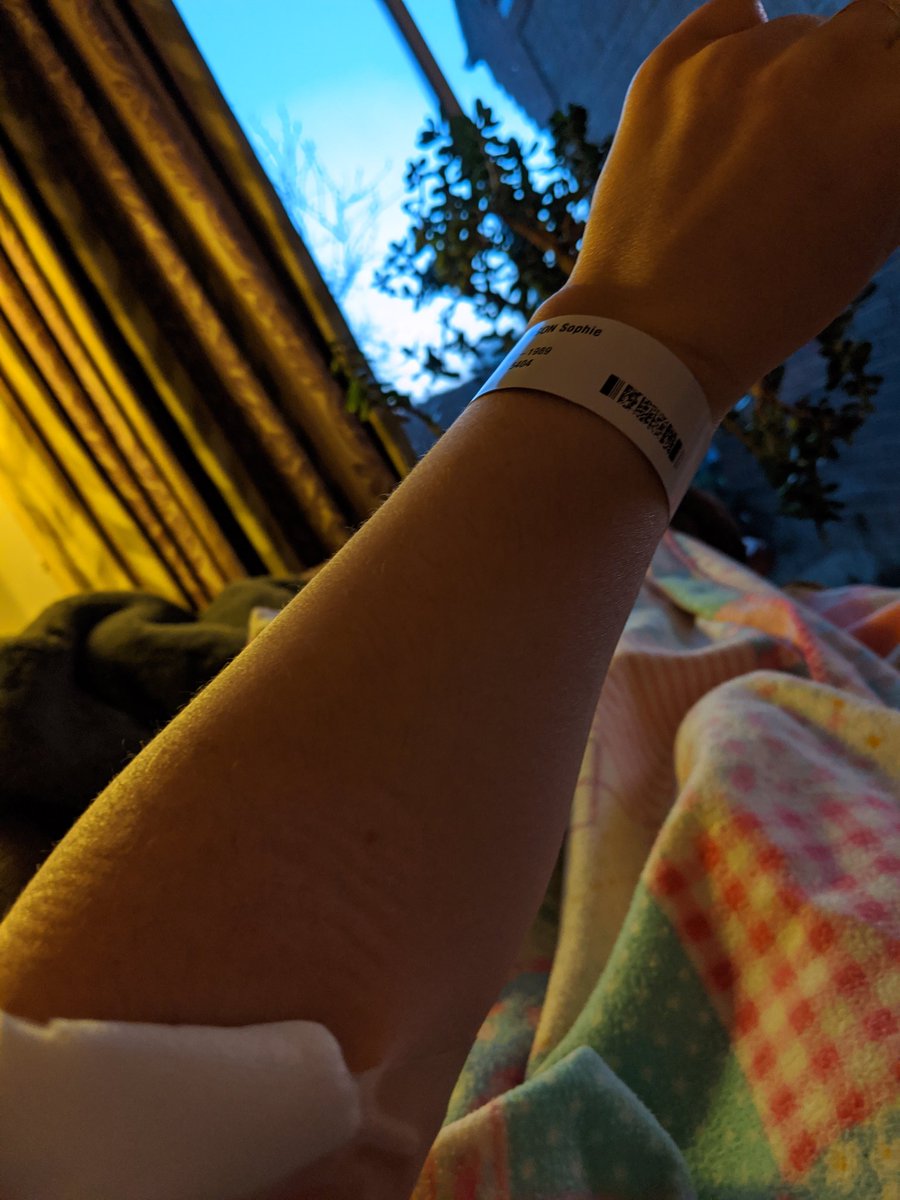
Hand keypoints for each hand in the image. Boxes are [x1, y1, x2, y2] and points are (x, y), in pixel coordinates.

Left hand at [532, 0, 899, 423]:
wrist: (657, 332)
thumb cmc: (775, 299)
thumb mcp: (876, 231)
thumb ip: (896, 153)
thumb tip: (888, 114)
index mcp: (891, 119)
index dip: (891, 100)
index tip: (874, 125)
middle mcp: (827, 69)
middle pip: (876, 26)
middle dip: (864, 73)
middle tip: (829, 131)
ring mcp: (743, 59)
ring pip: (800, 32)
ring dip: (796, 72)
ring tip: (760, 149)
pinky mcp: (673, 63)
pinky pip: (732, 17)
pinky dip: (738, 46)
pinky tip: (731, 100)